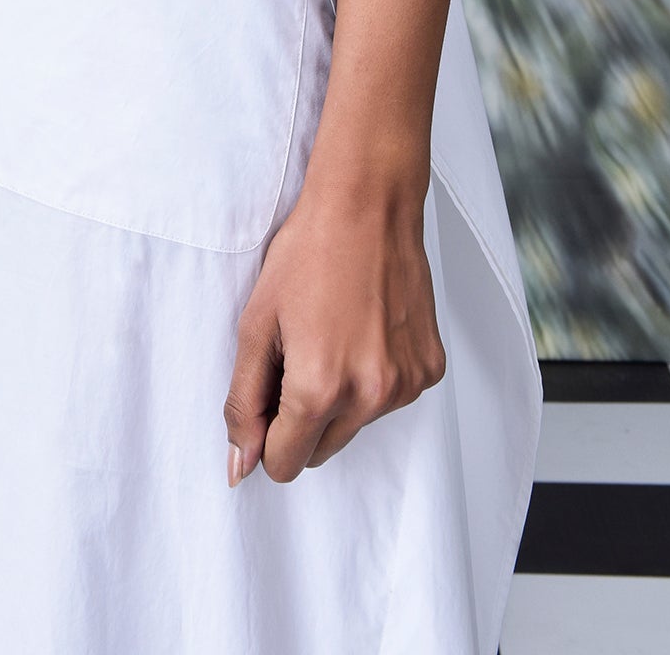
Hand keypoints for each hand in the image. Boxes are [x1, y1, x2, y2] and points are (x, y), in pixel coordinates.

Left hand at [223, 169, 445, 485]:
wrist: (368, 206)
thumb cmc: (307, 254)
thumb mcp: (256, 324)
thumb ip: (244, 401)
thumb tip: (239, 464)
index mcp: (320, 389)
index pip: (284, 463)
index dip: (264, 434)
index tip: (265, 394)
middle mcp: (370, 397)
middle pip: (319, 452)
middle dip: (299, 418)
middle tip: (295, 354)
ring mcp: (405, 385)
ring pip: (354, 427)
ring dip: (337, 399)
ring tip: (330, 334)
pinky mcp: (429, 370)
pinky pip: (388, 399)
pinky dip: (372, 378)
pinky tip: (363, 329)